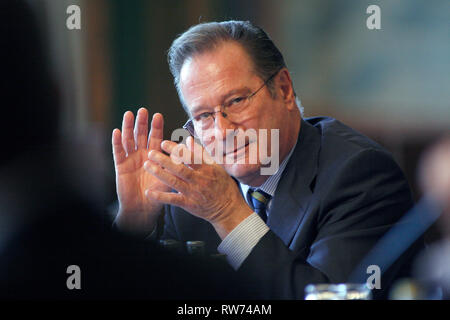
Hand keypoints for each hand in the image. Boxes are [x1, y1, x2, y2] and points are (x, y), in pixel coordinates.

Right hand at [112, 108, 170, 234]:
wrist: (144, 207)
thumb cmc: (159, 192)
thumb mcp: (170, 175)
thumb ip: (176, 161)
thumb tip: (188, 146)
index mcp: (155, 155)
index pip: (156, 138)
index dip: (156, 127)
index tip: (158, 115)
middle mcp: (142, 154)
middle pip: (141, 135)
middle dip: (142, 123)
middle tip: (143, 110)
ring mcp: (130, 159)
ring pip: (129, 140)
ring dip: (129, 127)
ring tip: (129, 115)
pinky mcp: (120, 166)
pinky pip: (118, 152)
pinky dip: (117, 142)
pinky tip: (117, 131)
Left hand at [143, 136, 253, 238]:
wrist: (228, 208)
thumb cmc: (223, 185)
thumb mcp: (216, 166)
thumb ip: (201, 153)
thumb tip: (188, 140)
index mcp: (207, 168)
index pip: (190, 156)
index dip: (177, 149)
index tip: (164, 143)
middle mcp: (200, 180)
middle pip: (180, 168)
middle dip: (164, 160)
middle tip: (151, 153)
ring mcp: (193, 192)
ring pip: (174, 182)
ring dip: (159, 174)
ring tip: (147, 166)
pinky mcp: (189, 204)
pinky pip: (172, 200)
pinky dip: (160, 196)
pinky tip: (149, 192)